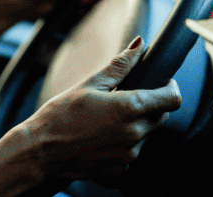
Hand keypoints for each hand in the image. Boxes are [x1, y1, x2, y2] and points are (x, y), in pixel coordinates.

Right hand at [21, 36, 181, 180]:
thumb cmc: (61, 115)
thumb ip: (120, 65)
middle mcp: (133, 134)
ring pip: (146, 133)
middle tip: (124, 97)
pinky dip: (123, 142)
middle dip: (150, 104)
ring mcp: (127, 154)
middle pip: (160, 115)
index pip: (172, 99)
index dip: (170, 87)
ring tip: (106, 118)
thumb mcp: (90, 83)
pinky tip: (102, 135)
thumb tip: (139, 45)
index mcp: (129, 108)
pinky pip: (132, 151)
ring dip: (135, 123)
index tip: (162, 81)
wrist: (40, 150)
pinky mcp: (119, 168)